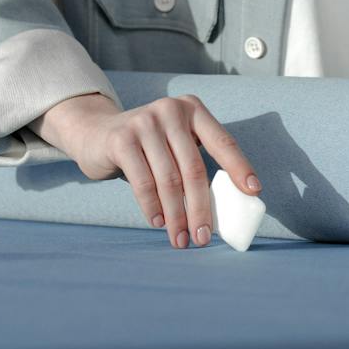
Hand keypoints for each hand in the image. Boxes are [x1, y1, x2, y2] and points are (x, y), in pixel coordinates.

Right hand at [36, 91, 261, 249]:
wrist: (95, 133)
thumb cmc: (146, 147)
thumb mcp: (173, 143)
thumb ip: (193, 163)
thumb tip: (220, 209)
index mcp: (193, 109)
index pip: (223, 140)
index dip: (239, 167)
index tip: (254, 192)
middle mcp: (171, 110)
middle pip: (194, 168)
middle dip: (201, 207)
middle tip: (204, 237)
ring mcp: (145, 122)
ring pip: (169, 180)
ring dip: (177, 216)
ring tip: (180, 239)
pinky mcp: (122, 139)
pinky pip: (143, 182)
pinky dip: (153, 208)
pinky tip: (158, 223)